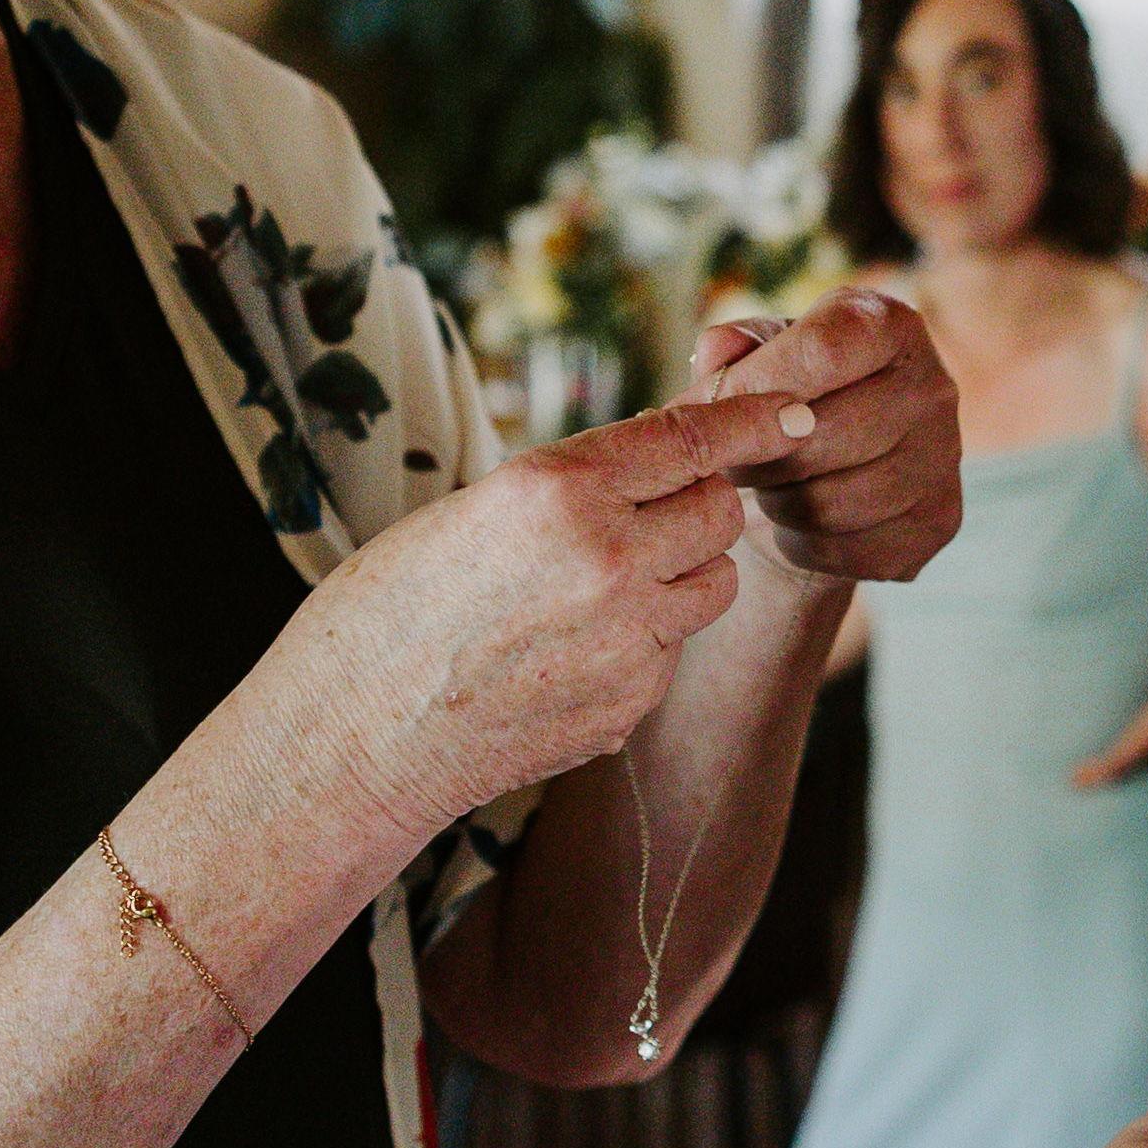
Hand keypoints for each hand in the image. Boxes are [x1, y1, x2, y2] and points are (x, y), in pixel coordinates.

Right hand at [290, 380, 803, 835]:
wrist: (350, 738)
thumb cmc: (389, 609)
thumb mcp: (476, 508)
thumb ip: (576, 487)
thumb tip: (665, 464)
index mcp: (558, 487)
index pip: (693, 436)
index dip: (754, 418)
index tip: (797, 410)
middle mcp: (607, 557)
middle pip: (719, 507)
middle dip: (697, 503)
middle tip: (643, 515)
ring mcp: (627, 638)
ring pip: (714, 581)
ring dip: (684, 572)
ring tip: (602, 586)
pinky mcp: (630, 703)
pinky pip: (673, 650)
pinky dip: (643, 642)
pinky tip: (567, 654)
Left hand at [692, 289, 959, 585]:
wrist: (824, 473)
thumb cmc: (781, 401)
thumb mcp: (751, 359)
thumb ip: (729, 350)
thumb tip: (718, 354)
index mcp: (888, 323)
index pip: (821, 352)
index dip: (752, 388)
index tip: (709, 413)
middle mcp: (932, 384)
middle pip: (819, 436)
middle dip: (754, 456)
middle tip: (729, 461)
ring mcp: (945, 457)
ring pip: (829, 503)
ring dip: (776, 503)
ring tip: (765, 487)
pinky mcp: (940, 521)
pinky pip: (849, 550)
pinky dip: (804, 545)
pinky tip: (798, 523)